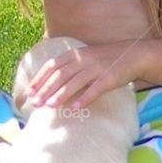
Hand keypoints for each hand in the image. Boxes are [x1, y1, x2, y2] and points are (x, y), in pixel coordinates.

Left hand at [24, 41, 145, 109]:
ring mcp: (96, 68)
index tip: (29, 92)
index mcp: (74, 54)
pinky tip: (75, 107)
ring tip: (50, 106)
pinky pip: (95, 89)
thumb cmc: (104, 60)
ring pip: (75, 82)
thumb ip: (68, 68)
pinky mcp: (109, 78)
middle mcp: (83, 59)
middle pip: (60, 75)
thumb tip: (49, 85)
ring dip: (61, 94)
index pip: (52, 66)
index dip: (39, 79)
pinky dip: (84, 98)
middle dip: (46, 89)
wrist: (132, 54)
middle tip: (35, 103)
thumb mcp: (84, 59)